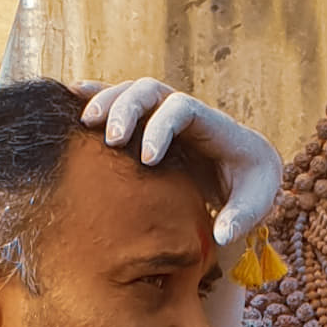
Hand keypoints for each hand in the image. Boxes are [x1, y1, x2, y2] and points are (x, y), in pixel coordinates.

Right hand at [79, 79, 281, 255]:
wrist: (249, 168)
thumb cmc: (252, 184)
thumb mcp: (257, 201)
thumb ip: (242, 217)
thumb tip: (221, 236)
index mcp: (212, 124)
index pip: (182, 109)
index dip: (161, 128)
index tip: (148, 160)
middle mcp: (185, 110)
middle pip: (151, 90)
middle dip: (127, 109)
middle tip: (110, 140)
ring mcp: (164, 113)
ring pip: (131, 90)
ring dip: (106, 101)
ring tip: (84, 124)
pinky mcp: (149, 122)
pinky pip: (121, 102)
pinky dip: (96, 96)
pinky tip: (70, 98)